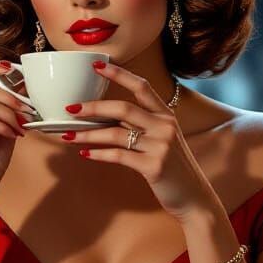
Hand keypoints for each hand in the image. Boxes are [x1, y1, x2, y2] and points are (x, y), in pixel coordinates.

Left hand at [61, 60, 215, 221]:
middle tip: (70, 109)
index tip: (96, 64)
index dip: (119, 74)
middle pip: (123, 108)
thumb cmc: (173, 168)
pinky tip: (85, 153)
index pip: (142, 86)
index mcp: (166, 115)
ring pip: (116, 134)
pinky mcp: (153, 167)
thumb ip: (140, 126)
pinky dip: (99, 154)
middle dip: (93, 107)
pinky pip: (118, 156)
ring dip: (88, 134)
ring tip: (67, 135)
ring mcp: (160, 146)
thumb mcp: (162, 140)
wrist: (194, 197)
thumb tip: (103, 116)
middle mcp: (165, 126)